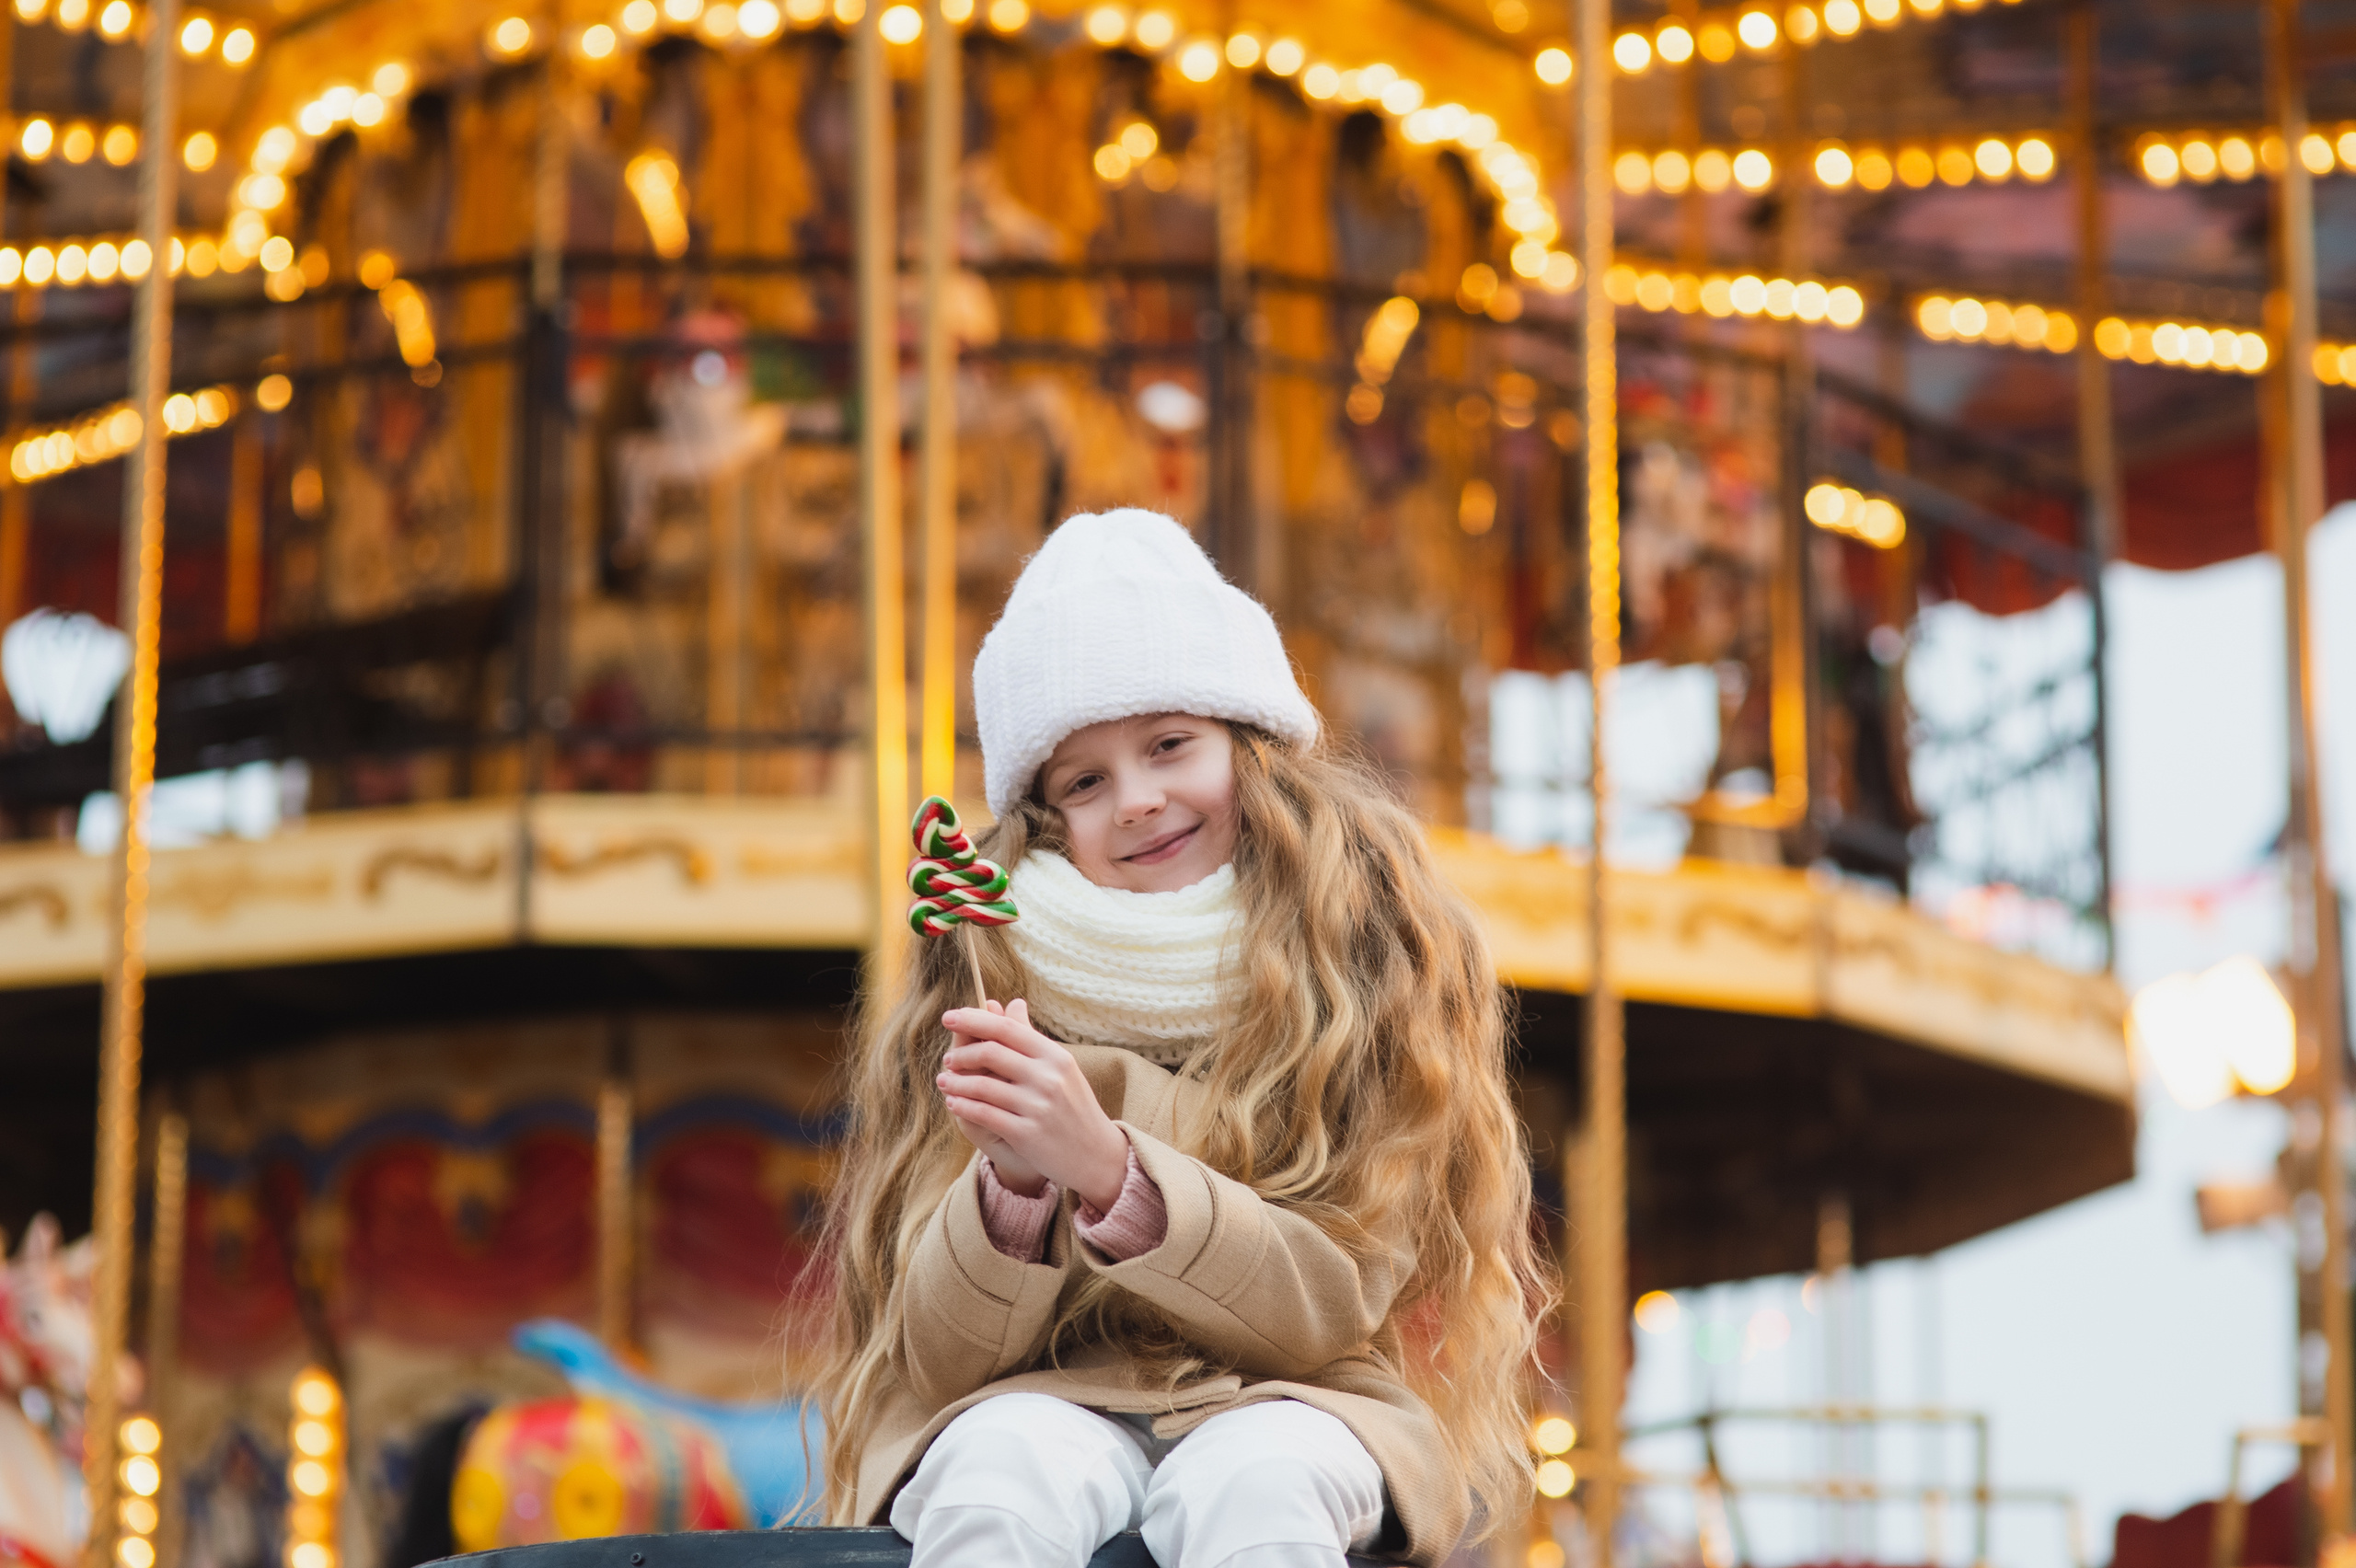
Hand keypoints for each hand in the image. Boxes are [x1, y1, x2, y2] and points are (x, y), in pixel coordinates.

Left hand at [938, 998, 1129, 1212]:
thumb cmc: (1073, 1106)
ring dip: (956, 1082)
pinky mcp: (1027, 1134)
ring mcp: (1038, 1107)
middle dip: (962, 1054)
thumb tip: (1012, 1002)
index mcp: (1055, 1056)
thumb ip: (1031, 1038)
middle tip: (948, 1059)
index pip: (1007, 1029)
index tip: (949, 1017)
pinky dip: (963, 1106)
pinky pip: (984, 1114)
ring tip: (944, 1081)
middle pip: (991, 1052)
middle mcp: (1048, 1078)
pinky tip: (953, 1103)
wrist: (1096, 1154)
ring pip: (983, 1085)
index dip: (973, 1020)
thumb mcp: (1060, 1068)